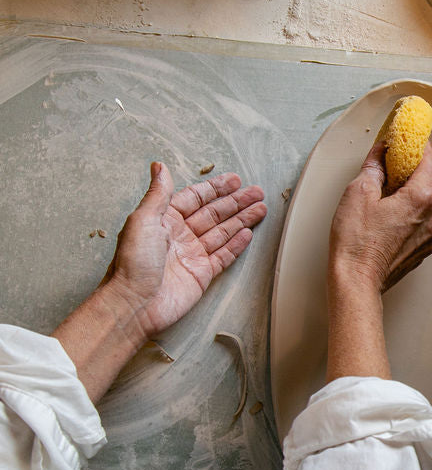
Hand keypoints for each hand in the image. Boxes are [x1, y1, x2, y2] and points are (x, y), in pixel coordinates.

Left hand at [54, 162, 266, 401]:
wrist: (135, 303)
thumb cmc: (132, 263)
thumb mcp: (142, 220)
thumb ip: (158, 194)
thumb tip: (159, 167)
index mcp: (164, 220)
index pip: (195, 199)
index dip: (216, 189)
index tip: (234, 181)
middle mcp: (180, 236)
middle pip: (214, 214)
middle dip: (236, 202)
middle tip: (257, 192)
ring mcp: (192, 255)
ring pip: (223, 232)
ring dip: (242, 220)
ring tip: (260, 209)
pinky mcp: (201, 274)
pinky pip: (224, 256)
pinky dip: (237, 245)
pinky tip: (248, 234)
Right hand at [329, 141, 431, 294]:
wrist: (357, 280)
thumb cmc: (356, 243)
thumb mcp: (358, 193)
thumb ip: (373, 167)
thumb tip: (380, 153)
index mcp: (420, 197)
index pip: (428, 159)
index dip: (418, 145)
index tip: (410, 138)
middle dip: (422, 166)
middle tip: (400, 162)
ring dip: (427, 189)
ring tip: (403, 188)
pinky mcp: (426, 248)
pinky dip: (425, 210)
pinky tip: (404, 210)